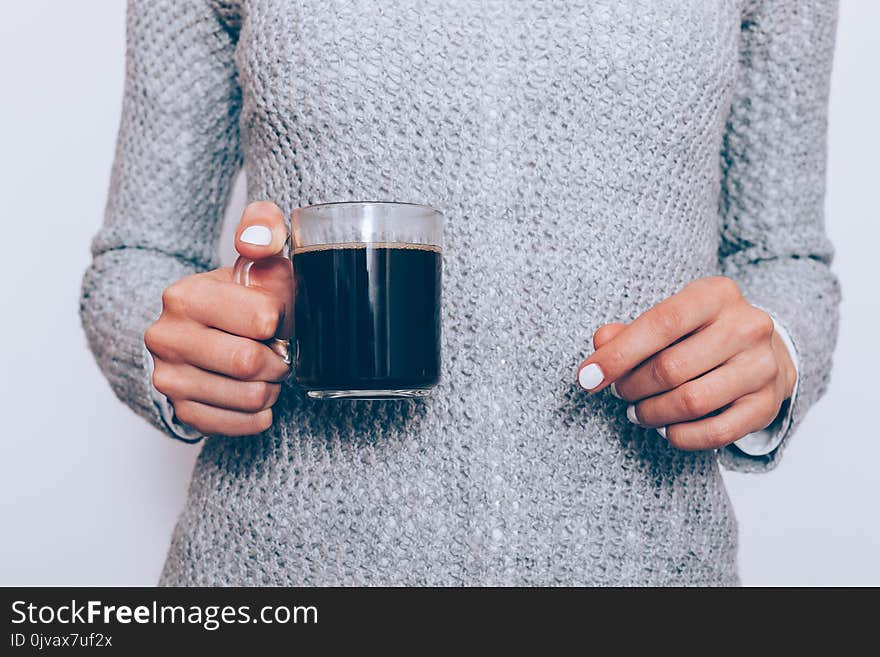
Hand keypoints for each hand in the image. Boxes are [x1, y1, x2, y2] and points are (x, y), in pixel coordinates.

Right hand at [144, 202, 292, 435]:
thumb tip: (256, 242)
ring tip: (268, 370)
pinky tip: (257, 392)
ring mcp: (169, 378)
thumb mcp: (253, 255)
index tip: (278, 318)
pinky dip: (261, 413)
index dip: (283, 321)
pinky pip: (240, 425)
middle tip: (280, 351)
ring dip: (273, 387)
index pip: (261, 319)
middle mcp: (167, 337)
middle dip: (280, 359)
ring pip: (250, 397)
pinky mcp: (180, 411)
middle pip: (250, 363)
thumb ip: (262, 229)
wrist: (196, 331)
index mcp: (185, 296)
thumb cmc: (238, 294)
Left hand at [576, 276, 796, 450]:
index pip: (660, 323)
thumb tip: (600, 341)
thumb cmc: (701, 334)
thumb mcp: (668, 322)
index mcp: (716, 294)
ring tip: (638, 412)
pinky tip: (666, 429)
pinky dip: (680, 436)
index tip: (586, 378)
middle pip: (670, 368)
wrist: (765, 352)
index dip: (618, 355)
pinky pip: (716, 432)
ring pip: (690, 402)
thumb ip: (630, 332)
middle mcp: (747, 325)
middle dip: (632, 387)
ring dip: (652, 414)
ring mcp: (762, 366)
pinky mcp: (767, 403)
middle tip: (620, 393)